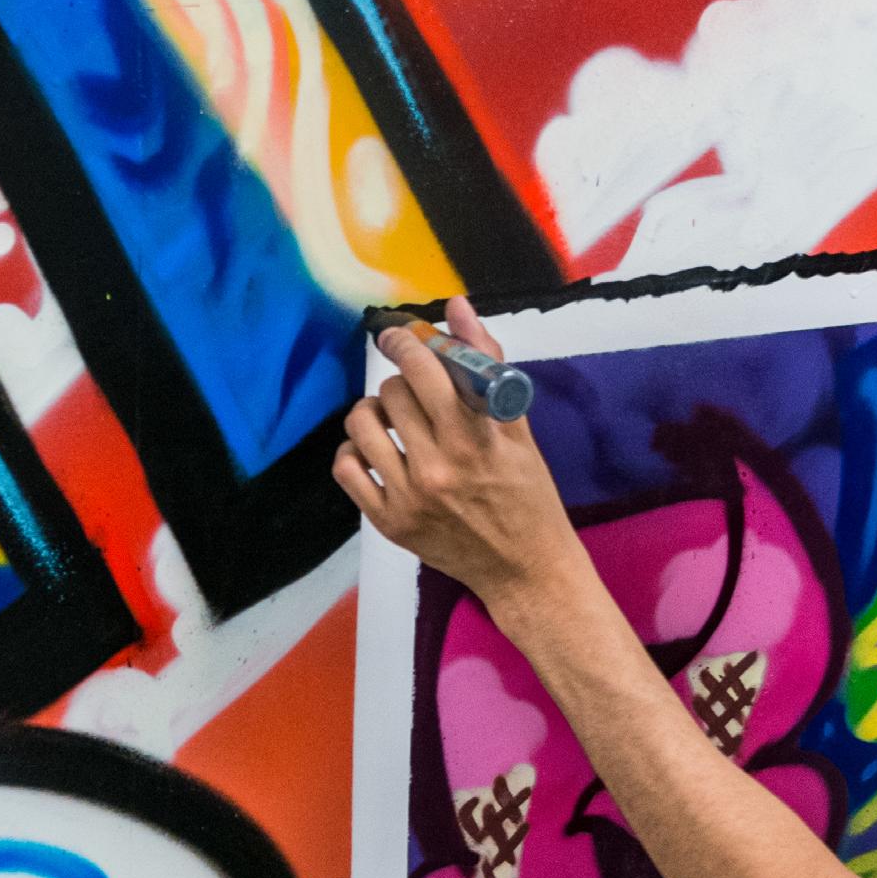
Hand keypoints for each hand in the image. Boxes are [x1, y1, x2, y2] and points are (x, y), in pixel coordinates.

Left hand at [333, 298, 583, 612]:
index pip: (425, 371)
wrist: (526, 570)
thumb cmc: (529, 496)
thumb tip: (457, 308)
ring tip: (394, 419)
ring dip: (375, 411)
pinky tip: (376, 450)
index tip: (401, 337)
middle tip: (419, 393)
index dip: (406, 343)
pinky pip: (347, 468)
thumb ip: (486, 365)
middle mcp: (438, 467)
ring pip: (362, 424)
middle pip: (393, 393)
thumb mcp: (518, 429)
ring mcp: (409, 497)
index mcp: (475, 441)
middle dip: (403, 382)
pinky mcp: (389, 522)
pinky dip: (355, 450)